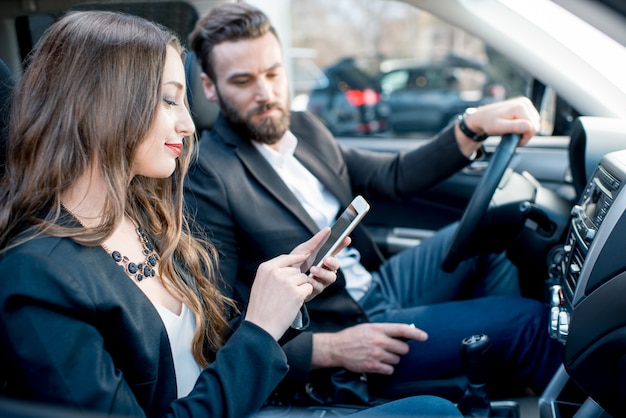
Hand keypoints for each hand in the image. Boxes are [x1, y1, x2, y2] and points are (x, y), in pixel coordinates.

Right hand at [245, 252, 313, 339]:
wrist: (261, 326)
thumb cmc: (260, 308)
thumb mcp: (260, 284)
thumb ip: (273, 273)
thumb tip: (291, 266)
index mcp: (265, 268)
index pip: (286, 257)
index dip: (296, 258)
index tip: (305, 256)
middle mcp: (276, 272)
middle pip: (296, 270)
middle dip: (296, 280)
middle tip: (287, 294)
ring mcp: (287, 282)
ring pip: (304, 278)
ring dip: (301, 288)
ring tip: (289, 299)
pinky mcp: (297, 292)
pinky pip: (308, 288)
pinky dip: (305, 295)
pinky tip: (295, 303)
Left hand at [292, 227, 347, 300]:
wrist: (282, 279)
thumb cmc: (294, 263)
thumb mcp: (304, 250)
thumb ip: (316, 241)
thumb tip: (327, 229)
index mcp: (324, 258)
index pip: (336, 251)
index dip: (342, 245)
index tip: (346, 239)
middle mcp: (325, 270)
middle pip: (336, 266)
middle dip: (333, 262)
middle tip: (326, 259)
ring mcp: (322, 280)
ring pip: (331, 278)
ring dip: (323, 273)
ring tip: (313, 269)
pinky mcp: (315, 290)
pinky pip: (320, 287)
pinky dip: (314, 283)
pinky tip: (308, 279)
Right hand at [312, 323, 427, 374]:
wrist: (336, 348)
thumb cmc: (353, 336)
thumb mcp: (368, 327)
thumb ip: (384, 330)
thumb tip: (403, 333)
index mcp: (378, 329)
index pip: (402, 330)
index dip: (416, 334)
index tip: (425, 337)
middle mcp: (379, 341)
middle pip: (403, 349)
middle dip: (400, 350)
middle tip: (391, 349)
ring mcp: (376, 354)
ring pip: (397, 360)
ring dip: (392, 359)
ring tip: (381, 355)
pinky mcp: (373, 366)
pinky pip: (390, 370)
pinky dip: (387, 368)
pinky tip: (379, 364)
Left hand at [455, 97, 540, 154]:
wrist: (482, 117)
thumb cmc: (489, 122)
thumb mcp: (499, 127)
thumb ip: (514, 127)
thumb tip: (529, 127)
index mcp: (521, 107)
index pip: (533, 128)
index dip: (525, 137)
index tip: (514, 140)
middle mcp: (525, 102)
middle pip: (535, 125)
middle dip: (525, 134)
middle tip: (512, 136)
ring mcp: (525, 103)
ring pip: (534, 124)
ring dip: (525, 131)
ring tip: (512, 131)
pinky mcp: (525, 106)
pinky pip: (531, 120)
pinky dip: (525, 126)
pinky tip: (515, 126)